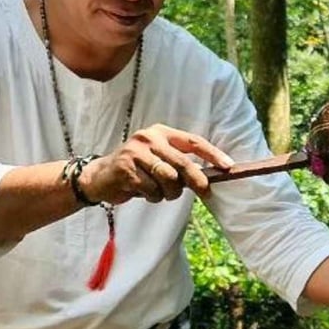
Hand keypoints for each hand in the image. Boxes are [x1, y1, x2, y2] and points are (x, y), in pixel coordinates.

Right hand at [79, 124, 236, 204]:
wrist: (100, 177)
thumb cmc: (137, 170)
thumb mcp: (159, 160)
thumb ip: (179, 164)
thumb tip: (209, 179)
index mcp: (161, 132)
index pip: (193, 141)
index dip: (212, 154)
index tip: (228, 166)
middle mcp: (149, 138)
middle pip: (182, 162)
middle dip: (196, 180)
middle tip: (205, 192)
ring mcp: (136, 152)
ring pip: (168, 179)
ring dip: (168, 193)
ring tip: (158, 192)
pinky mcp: (126, 169)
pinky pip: (151, 190)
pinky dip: (152, 197)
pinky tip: (142, 192)